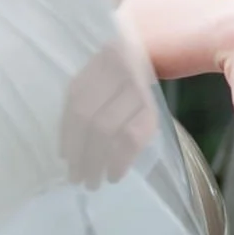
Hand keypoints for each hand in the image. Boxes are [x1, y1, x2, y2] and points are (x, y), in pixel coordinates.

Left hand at [59, 24, 160, 186]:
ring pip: (108, 128)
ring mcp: (138, 88)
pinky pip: (134, 137)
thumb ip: (88, 101)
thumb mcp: (106, 75)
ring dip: (97, 160)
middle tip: (78, 179)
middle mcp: (118, 70)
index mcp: (101, 62)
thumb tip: (68, 151)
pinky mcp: (155, 108)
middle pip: (89, 117)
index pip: (76, 100)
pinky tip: (115, 174)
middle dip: (81, 153)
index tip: (64, 159)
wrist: (168, 53)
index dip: (68, 132)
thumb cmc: (131, 72)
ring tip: (93, 181)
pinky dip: (121, 159)